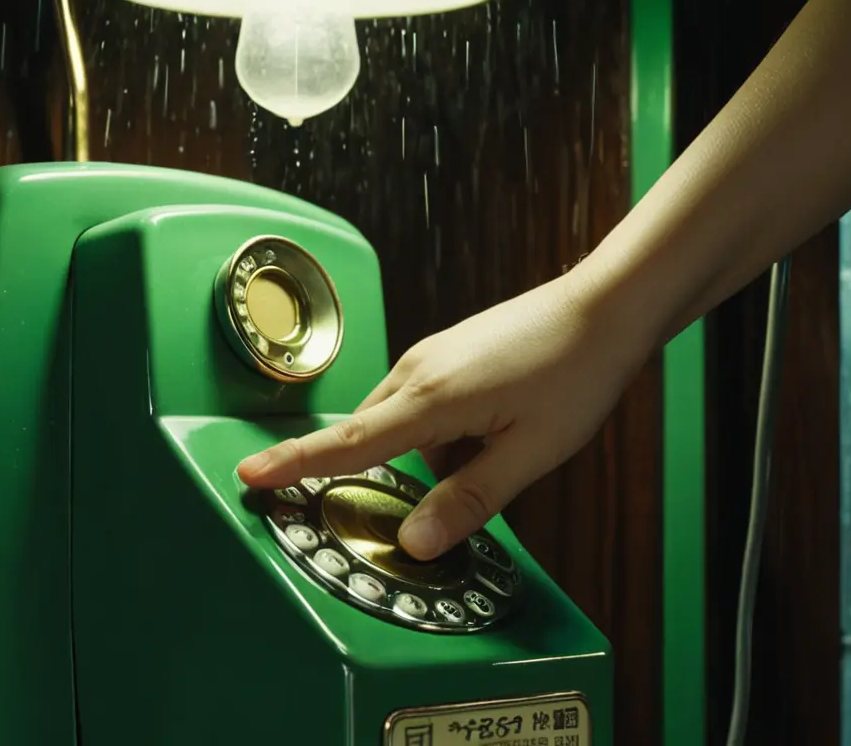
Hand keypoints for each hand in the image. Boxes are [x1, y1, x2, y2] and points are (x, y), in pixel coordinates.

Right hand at [236, 272, 651, 560]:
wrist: (604, 308)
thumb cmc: (574, 373)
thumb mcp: (528, 453)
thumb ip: (468, 500)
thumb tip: (415, 542)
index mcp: (431, 399)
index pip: (346, 443)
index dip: (293, 465)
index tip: (247, 475)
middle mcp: (418, 371)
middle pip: (364, 436)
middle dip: (366, 473)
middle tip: (392, 510)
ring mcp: (431, 356)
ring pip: (394, 421)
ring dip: (410, 454)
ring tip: (476, 464)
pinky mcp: (447, 353)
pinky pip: (417, 403)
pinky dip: (430, 432)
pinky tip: (482, 437)